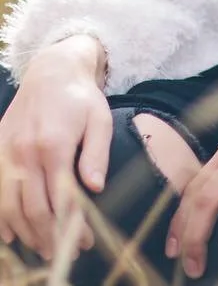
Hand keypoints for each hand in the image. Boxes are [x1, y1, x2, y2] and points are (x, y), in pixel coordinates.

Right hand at [0, 35, 110, 257]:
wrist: (51, 71)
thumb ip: (96, 154)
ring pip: (9, 207)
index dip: (72, 226)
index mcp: (54, 146)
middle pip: (32, 210)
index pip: (62, 199)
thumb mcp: (99, 119)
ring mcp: (6, 155)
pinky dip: (0, 219)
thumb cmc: (81, 97)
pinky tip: (10, 236)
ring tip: (43, 249)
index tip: (85, 243)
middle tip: (65, 255)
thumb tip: (95, 188)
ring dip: (25, 234)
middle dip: (48, 238)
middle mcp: (24, 154)